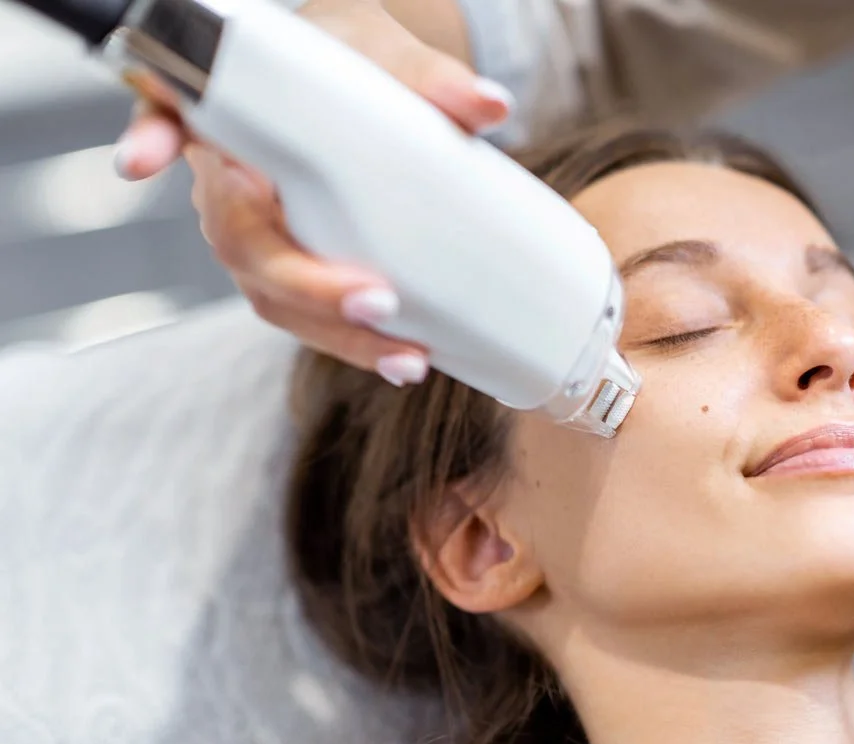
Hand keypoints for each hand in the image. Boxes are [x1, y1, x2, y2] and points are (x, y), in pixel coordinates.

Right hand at [112, 0, 512, 384]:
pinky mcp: (298, 268)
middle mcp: (234, 186)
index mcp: (233, 122)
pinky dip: (354, 342)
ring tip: (406, 357)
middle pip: (245, 247)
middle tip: (378, 303)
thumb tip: (489, 106)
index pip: (177, 128)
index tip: (145, 157)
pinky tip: (402, 358)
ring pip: (276, 297)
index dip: (155, 142)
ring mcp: (261, 237)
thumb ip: (429, 77)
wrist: (358, 91)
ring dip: (339, 336)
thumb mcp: (381, 55)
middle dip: (308, 286)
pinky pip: (311, 316)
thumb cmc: (350, 65)